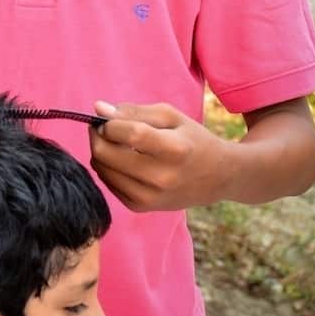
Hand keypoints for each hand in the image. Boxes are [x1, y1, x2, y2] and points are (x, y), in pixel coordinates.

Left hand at [89, 101, 231, 211]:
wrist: (217, 177)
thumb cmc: (191, 139)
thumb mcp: (170, 116)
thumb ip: (133, 111)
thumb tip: (97, 108)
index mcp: (174, 149)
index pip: (129, 134)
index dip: (109, 123)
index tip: (106, 118)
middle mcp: (161, 177)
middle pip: (106, 154)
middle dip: (96, 135)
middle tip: (102, 127)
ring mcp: (150, 197)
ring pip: (102, 169)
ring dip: (100, 151)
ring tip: (113, 142)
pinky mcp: (140, 207)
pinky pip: (108, 183)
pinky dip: (107, 168)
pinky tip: (121, 160)